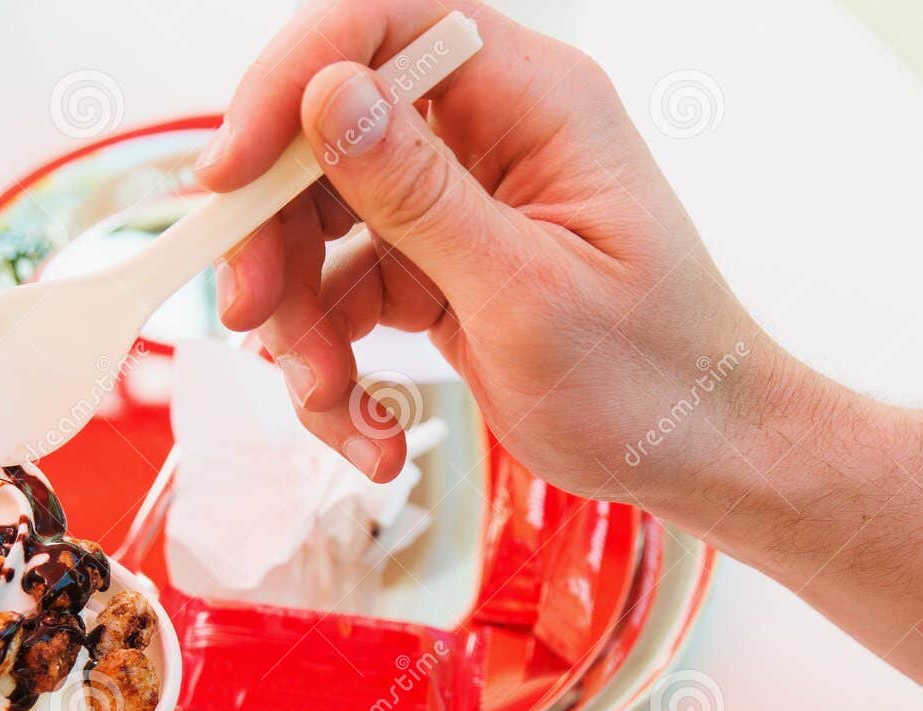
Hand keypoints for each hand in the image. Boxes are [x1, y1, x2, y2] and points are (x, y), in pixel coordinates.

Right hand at [201, 0, 777, 505]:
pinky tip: (369, 431)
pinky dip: (334, 368)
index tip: (228, 175)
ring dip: (301, 325)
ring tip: (336, 406)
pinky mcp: (431, 270)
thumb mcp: (527, 292)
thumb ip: (421, 195)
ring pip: (319, 229)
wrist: (694, 455)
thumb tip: (327, 99)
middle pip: (325, 141)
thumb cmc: (651, 376)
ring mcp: (453, 205)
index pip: (383, 29)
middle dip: (278, 239)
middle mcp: (485, 138)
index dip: (288, 84)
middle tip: (256, 319)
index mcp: (532, 103)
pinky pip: (342, 298)